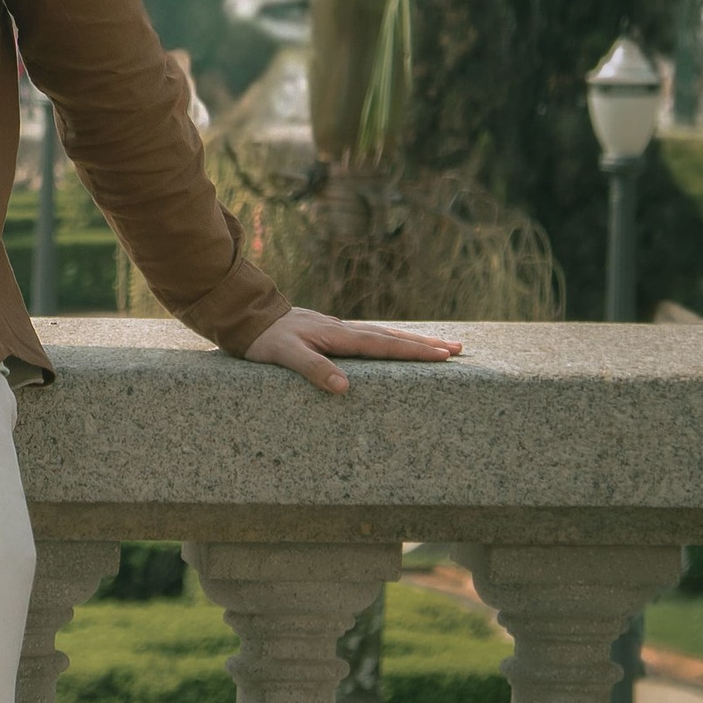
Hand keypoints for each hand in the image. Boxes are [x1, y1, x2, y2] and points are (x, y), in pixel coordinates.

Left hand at [242, 307, 463, 395]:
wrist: (243, 315)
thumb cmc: (262, 338)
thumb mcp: (284, 356)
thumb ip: (313, 369)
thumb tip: (345, 388)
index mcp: (338, 336)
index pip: (385, 346)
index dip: (415, 352)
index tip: (445, 355)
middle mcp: (342, 330)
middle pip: (392, 337)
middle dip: (426, 344)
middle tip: (459, 349)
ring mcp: (336, 329)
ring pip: (382, 334)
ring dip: (411, 340)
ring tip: (438, 346)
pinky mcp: (328, 332)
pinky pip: (368, 336)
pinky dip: (389, 339)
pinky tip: (392, 344)